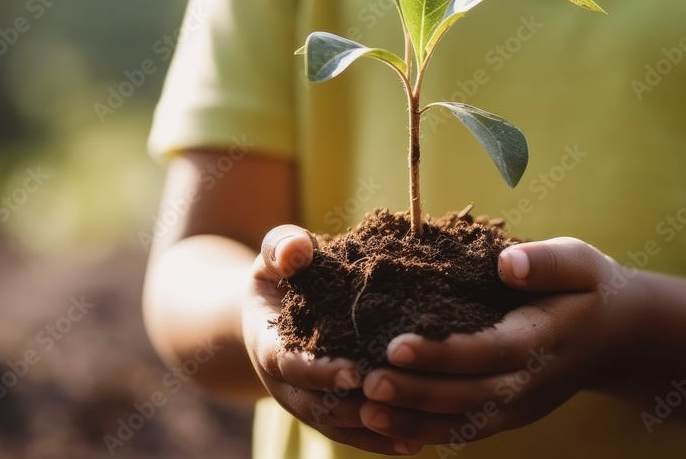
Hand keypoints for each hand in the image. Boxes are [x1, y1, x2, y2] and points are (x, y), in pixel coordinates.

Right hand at [242, 224, 424, 454]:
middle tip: (392, 403)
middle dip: (352, 408)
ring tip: (413, 432)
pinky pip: (351, 433)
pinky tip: (415, 443)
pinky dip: (379, 441)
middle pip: (316, 405)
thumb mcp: (273, 257)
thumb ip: (282, 249)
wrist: (270, 310)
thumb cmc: (280, 276)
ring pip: (337, 426)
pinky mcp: (328, 412)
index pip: (291, 364)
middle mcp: (285, 383)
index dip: (320, 371)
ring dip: (372, 432)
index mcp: (270, 344)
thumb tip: (297, 247)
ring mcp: (306, 401)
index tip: (353, 373)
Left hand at [357, 237, 645, 444]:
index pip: (487, 351)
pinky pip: (464, 431)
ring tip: (363, 409)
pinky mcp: (507, 415)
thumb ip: (545, 262)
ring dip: (411, 420)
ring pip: (460, 422)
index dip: (441, 354)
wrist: (617, 337)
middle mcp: (528, 383)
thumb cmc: (589, 288)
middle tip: (364, 381)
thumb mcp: (578, 262)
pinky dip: (424, 432)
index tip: (395, 345)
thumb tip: (507, 263)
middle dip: (414, 392)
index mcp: (541, 341)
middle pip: (466, 395)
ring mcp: (518, 406)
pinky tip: (384, 424)